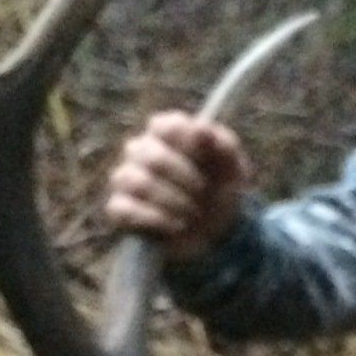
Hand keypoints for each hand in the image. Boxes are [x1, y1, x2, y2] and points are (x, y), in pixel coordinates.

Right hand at [103, 112, 247, 263]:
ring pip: (136, 182)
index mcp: (168, 132)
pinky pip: (122, 209)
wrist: (218, 230)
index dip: (187, 145)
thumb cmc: (223, 188)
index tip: (206, 162)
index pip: (164, 126)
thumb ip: (223, 144)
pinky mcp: (120, 208)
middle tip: (202, 192)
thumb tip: (200, 128)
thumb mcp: (234, 167)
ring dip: (171, 200)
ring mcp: (127, 178)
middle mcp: (142, 150)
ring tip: (192, 212)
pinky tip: (176, 225)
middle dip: (184, 179)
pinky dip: (154, 219)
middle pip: (151, 156)